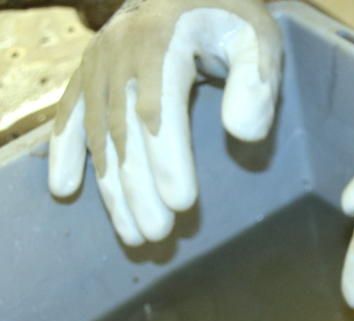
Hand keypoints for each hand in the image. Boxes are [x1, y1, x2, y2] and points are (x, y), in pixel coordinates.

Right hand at [48, 0, 281, 245]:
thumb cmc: (228, 16)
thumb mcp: (257, 36)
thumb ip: (256, 81)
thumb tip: (244, 133)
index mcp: (160, 44)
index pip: (160, 111)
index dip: (167, 160)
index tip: (181, 203)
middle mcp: (118, 56)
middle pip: (125, 134)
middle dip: (139, 189)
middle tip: (157, 235)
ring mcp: (96, 65)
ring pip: (99, 136)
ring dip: (112, 189)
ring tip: (133, 234)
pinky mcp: (87, 74)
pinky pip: (69, 116)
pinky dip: (64, 152)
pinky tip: (64, 190)